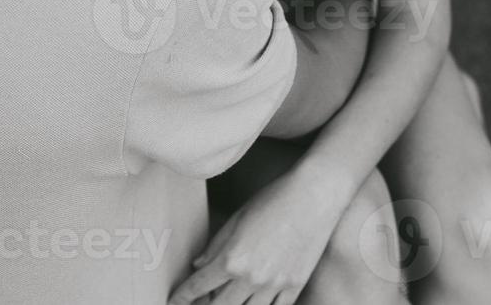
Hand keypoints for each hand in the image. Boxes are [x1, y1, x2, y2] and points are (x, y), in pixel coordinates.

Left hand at [168, 169, 349, 304]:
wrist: (314, 197)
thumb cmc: (274, 200)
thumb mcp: (237, 218)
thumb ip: (215, 246)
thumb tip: (200, 265)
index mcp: (232, 259)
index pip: (199, 286)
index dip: (183, 297)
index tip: (175, 301)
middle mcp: (252, 278)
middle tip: (200, 301)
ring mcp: (275, 285)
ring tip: (226, 300)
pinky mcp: (295, 286)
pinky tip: (254, 302)